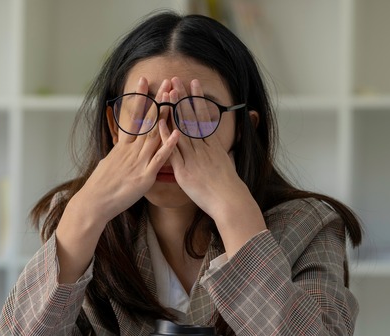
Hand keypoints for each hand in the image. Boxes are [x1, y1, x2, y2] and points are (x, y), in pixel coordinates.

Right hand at [75, 77, 179, 224]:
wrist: (94, 203)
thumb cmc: (100, 186)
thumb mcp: (108, 163)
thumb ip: (118, 154)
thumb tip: (120, 148)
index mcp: (123, 146)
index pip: (133, 116)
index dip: (139, 98)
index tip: (144, 81)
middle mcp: (131, 150)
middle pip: (147, 120)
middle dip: (158, 100)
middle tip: (166, 82)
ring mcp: (138, 162)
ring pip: (155, 134)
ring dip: (166, 116)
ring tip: (174, 98)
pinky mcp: (144, 176)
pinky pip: (159, 159)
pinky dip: (168, 146)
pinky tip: (177, 133)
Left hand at [161, 77, 265, 255]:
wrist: (229, 202)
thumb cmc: (228, 187)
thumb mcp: (226, 164)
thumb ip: (218, 152)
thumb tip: (217, 145)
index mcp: (213, 145)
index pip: (203, 117)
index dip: (197, 99)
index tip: (193, 84)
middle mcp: (203, 148)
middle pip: (191, 118)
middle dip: (183, 98)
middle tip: (176, 79)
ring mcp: (193, 158)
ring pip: (182, 129)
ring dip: (174, 110)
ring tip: (168, 92)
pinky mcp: (184, 170)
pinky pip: (173, 151)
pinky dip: (166, 136)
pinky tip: (159, 123)